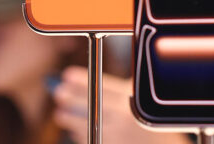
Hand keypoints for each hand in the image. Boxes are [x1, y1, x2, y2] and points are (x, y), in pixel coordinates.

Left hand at [53, 66, 190, 143]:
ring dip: (70, 119)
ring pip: (88, 124)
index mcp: (135, 101)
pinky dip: (81, 135)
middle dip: (71, 97)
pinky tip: (74, 131)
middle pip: (92, 104)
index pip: (102, 85)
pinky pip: (92, 140)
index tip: (67, 75)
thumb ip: (126, 90)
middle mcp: (127, 118)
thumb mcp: (145, 101)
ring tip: (60, 113)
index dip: (82, 80)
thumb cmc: (155, 124)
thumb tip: (93, 81)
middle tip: (58, 92)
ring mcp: (120, 135)